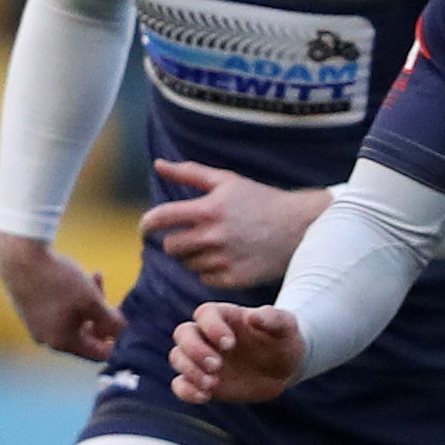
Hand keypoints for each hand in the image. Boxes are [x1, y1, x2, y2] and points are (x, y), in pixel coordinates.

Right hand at [0, 228, 118, 358]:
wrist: (19, 256)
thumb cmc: (58, 281)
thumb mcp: (91, 300)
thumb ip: (111, 320)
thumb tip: (124, 332)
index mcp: (63, 343)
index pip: (97, 354)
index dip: (116, 343)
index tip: (128, 327)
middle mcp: (47, 339)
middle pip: (86, 335)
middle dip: (102, 316)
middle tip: (111, 298)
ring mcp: (37, 325)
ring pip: (74, 318)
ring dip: (90, 302)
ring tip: (97, 277)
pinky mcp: (30, 309)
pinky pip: (60, 310)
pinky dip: (73, 298)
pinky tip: (80, 276)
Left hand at [141, 160, 329, 290]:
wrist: (298, 228)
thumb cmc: (259, 200)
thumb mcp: (226, 181)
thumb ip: (189, 173)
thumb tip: (158, 164)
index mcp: (207, 209)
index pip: (160, 219)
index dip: (147, 224)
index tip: (146, 228)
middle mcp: (213, 236)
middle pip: (171, 247)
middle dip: (177, 241)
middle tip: (192, 236)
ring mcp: (223, 260)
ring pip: (188, 264)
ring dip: (195, 256)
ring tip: (217, 245)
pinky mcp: (233, 280)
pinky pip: (205, 279)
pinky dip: (211, 271)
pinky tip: (228, 258)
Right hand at [169, 300, 304, 403]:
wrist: (284, 368)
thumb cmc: (284, 341)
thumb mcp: (286, 327)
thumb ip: (273, 319)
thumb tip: (253, 316)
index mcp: (225, 316)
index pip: (205, 314)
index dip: (212, 327)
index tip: (230, 344)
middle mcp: (207, 335)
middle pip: (183, 334)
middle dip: (195, 350)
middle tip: (217, 366)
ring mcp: (201, 358)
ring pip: (178, 357)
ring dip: (190, 371)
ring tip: (213, 383)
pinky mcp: (201, 381)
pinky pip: (180, 384)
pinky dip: (186, 391)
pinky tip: (205, 396)